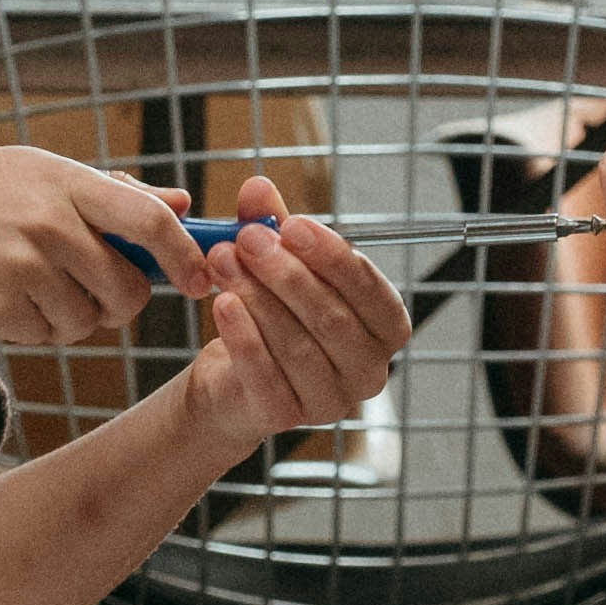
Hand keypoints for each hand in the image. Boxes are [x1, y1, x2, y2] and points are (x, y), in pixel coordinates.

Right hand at [0, 144, 234, 365]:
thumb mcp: (31, 174)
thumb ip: (108, 191)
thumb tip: (178, 200)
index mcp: (62, 181)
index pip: (149, 220)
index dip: (184, 255)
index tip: (197, 279)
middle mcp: (48, 221)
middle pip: (128, 287)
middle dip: (122, 303)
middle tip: (93, 295)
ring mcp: (21, 265)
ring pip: (88, 319)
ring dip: (71, 319)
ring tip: (29, 290)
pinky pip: (46, 335)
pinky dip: (33, 328)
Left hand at [149, 188, 413, 468]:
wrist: (232, 378)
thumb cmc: (271, 313)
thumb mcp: (274, 262)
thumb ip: (272, 225)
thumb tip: (257, 186)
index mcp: (384, 328)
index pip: (371, 291)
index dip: (333, 256)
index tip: (292, 225)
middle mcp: (368, 371)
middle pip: (333, 319)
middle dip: (286, 273)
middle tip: (246, 239)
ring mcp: (331, 401)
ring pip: (298, 345)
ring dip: (257, 297)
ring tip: (222, 261)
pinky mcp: (288, 418)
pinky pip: (266, 376)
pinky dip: (243, 337)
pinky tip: (222, 304)